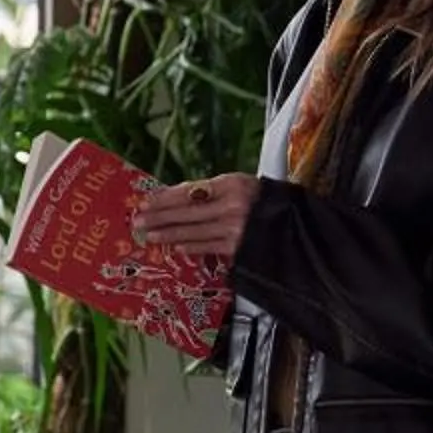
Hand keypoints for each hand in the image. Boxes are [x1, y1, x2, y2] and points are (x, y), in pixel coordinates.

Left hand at [130, 172, 261, 260]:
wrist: (293, 221)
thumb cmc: (260, 200)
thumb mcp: (237, 185)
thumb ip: (209, 191)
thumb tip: (174, 198)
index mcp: (231, 184)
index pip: (190, 192)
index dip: (166, 198)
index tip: (147, 202)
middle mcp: (232, 205)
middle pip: (188, 212)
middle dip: (160, 217)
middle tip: (139, 221)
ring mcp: (235, 228)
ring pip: (194, 231)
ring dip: (169, 234)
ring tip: (150, 235)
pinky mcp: (239, 247)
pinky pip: (209, 247)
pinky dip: (191, 247)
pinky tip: (175, 247)